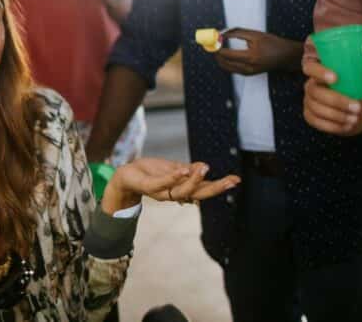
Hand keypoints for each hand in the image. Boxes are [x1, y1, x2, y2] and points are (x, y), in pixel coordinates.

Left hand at [101, 157, 240, 213]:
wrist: (124, 177)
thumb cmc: (149, 173)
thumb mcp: (171, 169)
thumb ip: (186, 170)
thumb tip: (204, 167)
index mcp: (181, 189)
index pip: (204, 189)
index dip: (220, 185)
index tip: (237, 180)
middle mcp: (174, 194)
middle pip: (198, 194)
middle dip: (216, 188)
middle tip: (232, 181)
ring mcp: (161, 192)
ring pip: (182, 191)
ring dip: (194, 181)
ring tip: (205, 168)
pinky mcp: (148, 186)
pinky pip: (162, 183)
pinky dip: (174, 177)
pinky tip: (183, 169)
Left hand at [215, 28, 302, 74]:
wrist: (286, 56)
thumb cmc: (272, 42)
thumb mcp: (255, 34)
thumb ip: (237, 33)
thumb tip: (222, 33)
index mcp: (251, 57)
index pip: (228, 55)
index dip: (218, 48)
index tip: (213, 41)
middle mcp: (249, 68)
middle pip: (225, 63)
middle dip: (216, 55)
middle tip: (211, 46)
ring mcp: (249, 73)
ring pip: (227, 68)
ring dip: (220, 59)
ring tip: (217, 48)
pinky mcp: (249, 74)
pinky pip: (233, 69)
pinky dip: (227, 63)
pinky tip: (225, 55)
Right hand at [303, 58, 361, 135]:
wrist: (346, 106)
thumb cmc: (349, 87)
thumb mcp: (357, 77)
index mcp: (318, 73)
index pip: (310, 68)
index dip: (320, 72)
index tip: (336, 78)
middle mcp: (310, 86)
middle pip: (316, 92)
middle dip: (337, 100)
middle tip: (357, 107)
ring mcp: (308, 102)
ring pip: (317, 109)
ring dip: (338, 115)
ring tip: (355, 119)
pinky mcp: (310, 116)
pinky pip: (317, 122)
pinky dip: (333, 126)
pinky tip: (347, 126)